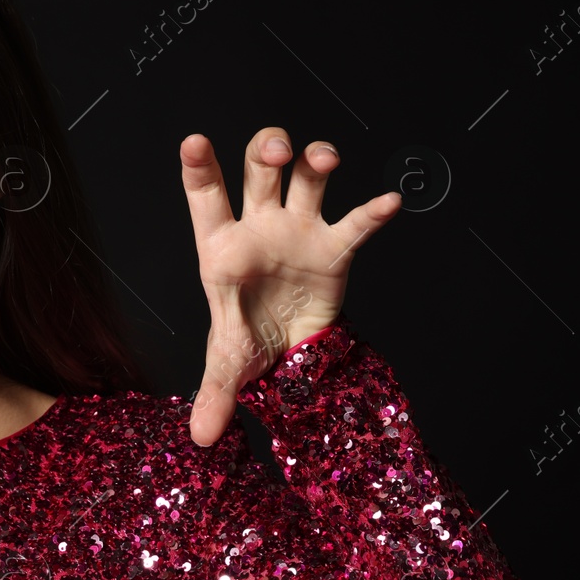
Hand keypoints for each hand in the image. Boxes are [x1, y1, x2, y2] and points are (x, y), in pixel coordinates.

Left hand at [182, 128, 399, 446]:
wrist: (289, 351)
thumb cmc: (249, 341)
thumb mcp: (229, 366)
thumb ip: (215, 394)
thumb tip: (200, 438)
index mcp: (222, 247)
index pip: (206, 199)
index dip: (199, 169)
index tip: (192, 141)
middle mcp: (260, 227)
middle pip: (261, 171)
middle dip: (268, 151)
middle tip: (277, 153)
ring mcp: (299, 232)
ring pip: (307, 179)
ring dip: (316, 161)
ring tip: (321, 160)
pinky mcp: (335, 248)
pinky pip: (355, 223)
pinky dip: (372, 212)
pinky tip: (387, 203)